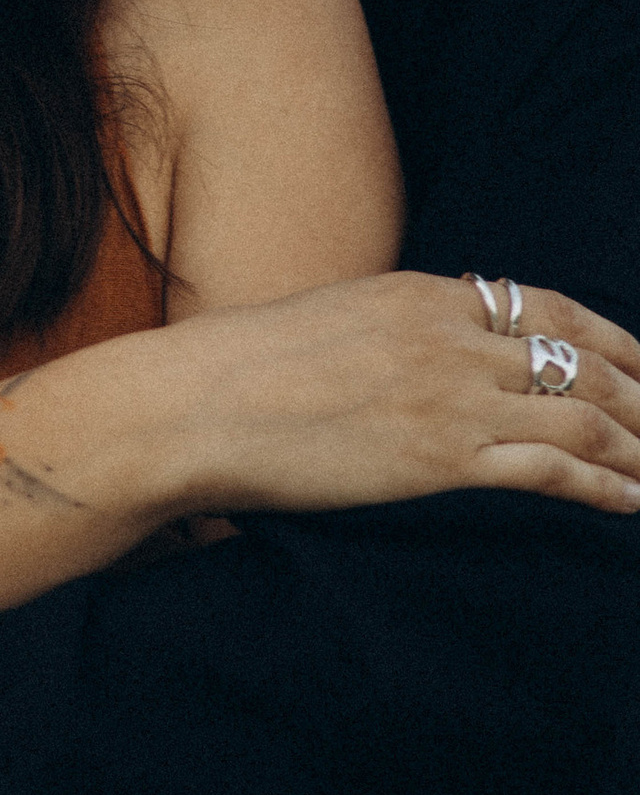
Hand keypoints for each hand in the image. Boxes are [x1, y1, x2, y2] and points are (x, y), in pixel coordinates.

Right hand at [159, 271, 639, 517]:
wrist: (199, 405)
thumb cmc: (245, 368)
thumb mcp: (335, 319)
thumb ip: (396, 328)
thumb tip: (432, 349)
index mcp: (422, 294)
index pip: (546, 306)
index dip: (612, 338)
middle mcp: (450, 337)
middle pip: (580, 359)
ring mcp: (450, 396)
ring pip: (583, 415)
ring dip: (638, 445)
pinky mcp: (441, 458)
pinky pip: (551, 470)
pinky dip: (606, 486)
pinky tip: (632, 501)